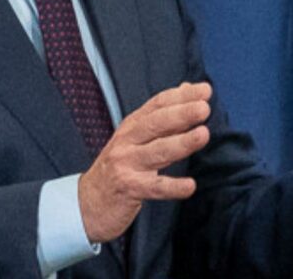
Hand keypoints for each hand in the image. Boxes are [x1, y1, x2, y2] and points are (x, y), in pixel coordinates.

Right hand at [78, 81, 210, 242]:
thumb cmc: (118, 167)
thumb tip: (187, 89)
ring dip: (181, 142)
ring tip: (203, 135)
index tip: (204, 90)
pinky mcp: (128, 188)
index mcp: (131, 126)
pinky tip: (190, 186)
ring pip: (157, 151)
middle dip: (181, 114)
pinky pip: (154, 188)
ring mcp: (126, 164)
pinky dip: (172, 187)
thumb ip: (162, 117)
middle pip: (156, 124)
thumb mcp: (135, 138)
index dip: (180, 96)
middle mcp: (127, 141)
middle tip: (204, 108)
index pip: (157, 105)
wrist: (87, 202)